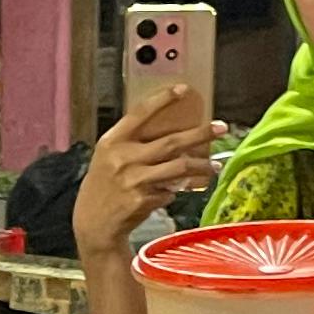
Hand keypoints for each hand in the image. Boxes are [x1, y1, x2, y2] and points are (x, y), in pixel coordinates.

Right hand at [74, 86, 223, 261]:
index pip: (139, 113)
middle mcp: (123, 158)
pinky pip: (171, 191)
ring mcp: (135, 180)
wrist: (93, 223)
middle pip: (171, 141)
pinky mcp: (144, 200)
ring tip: (214, 165)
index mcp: (112, 142)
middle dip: (200, 133)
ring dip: (201, 166)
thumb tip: (170, 136)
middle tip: (221, 128)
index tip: (182, 90)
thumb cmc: (103, 187)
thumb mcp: (108, 158)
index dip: (162, 99)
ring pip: (179, 167)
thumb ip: (132, 145)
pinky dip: (176, 190)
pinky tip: (175, 191)